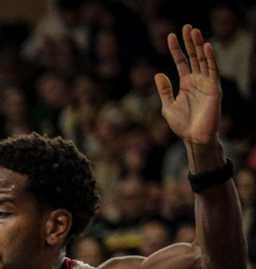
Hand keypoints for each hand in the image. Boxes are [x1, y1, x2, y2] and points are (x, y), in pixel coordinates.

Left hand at [156, 25, 221, 144]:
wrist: (194, 138)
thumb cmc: (182, 125)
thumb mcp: (168, 106)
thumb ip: (164, 90)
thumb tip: (158, 73)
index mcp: (186, 83)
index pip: (181, 61)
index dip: (176, 49)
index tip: (170, 36)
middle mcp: (197, 80)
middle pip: (193, 56)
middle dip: (190, 42)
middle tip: (186, 27)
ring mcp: (206, 83)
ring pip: (203, 59)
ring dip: (199, 45)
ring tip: (195, 31)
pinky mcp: (214, 88)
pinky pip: (212, 70)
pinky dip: (210, 58)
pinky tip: (206, 46)